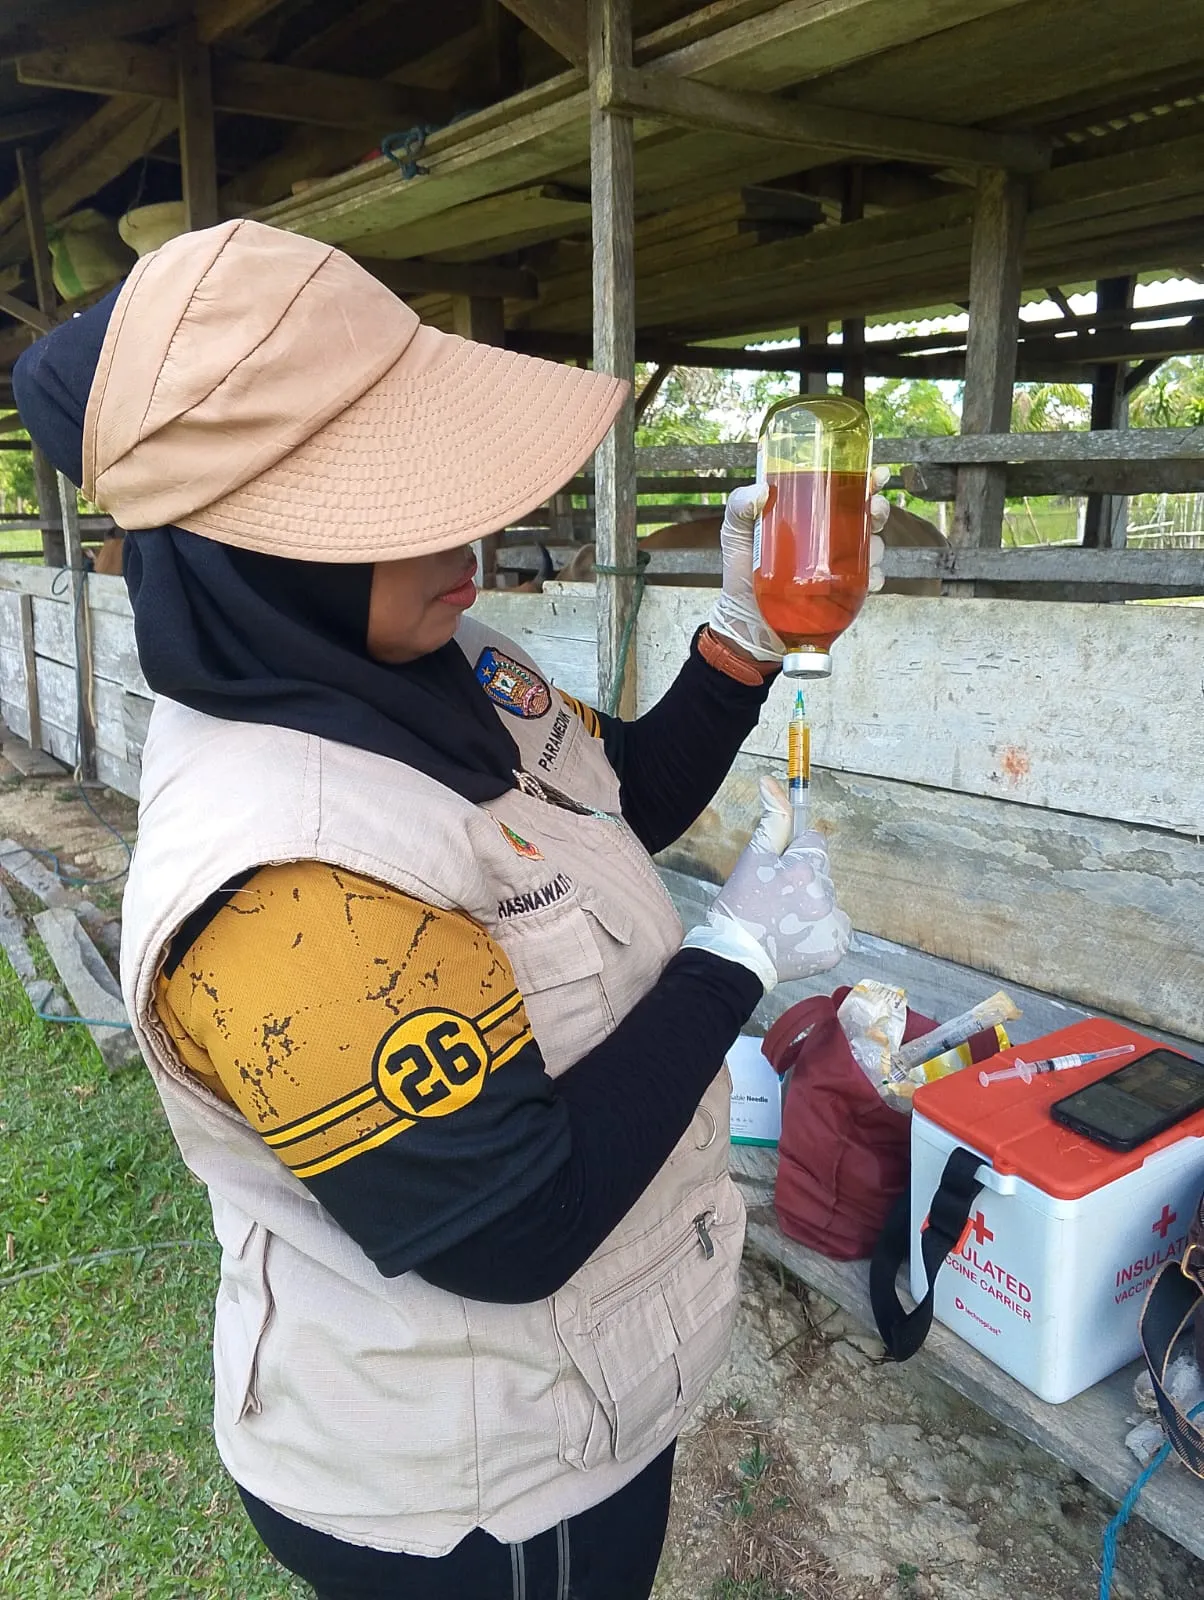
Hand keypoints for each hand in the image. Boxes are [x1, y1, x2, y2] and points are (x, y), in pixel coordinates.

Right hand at [680, 778, 851, 990]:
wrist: (733, 958)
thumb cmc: (739, 906)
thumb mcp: (752, 857)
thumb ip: (773, 818)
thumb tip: (771, 781)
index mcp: (804, 869)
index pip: (816, 844)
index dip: (796, 856)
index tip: (780, 873)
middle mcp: (824, 896)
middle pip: (824, 873)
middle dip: (805, 881)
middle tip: (777, 900)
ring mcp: (832, 926)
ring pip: (831, 900)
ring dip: (814, 906)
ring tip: (785, 920)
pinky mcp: (835, 949)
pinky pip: (837, 929)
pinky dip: (821, 932)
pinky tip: (797, 936)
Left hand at [706, 467, 890, 660]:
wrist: (746, 624)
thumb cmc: (741, 575)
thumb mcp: (736, 535)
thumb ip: (740, 508)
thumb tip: (761, 490)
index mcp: (810, 518)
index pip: (843, 493)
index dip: (865, 481)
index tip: (876, 476)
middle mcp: (829, 540)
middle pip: (866, 517)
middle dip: (877, 509)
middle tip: (873, 508)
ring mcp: (839, 567)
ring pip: (873, 548)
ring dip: (878, 544)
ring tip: (869, 547)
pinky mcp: (843, 594)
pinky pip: (868, 582)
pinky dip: (874, 578)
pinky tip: (868, 578)